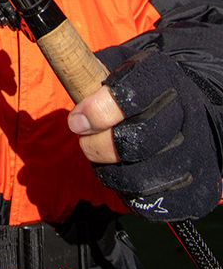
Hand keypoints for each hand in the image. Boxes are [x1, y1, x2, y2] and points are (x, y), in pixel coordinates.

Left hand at [69, 50, 221, 221]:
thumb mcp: (120, 65)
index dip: (97, 111)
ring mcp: (195, 153)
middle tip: (84, 139)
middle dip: (98, 145)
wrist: (190, 112)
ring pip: (142, 176)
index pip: (132, 94)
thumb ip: (95, 71)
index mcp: (163, 77)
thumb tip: (69, 75)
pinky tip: (122, 173)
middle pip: (137, 140)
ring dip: (110, 170)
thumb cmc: (142, 90)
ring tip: (102, 156)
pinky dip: (127, 191)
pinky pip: (153, 202)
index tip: (75, 120)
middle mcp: (186, 114)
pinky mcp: (198, 189)